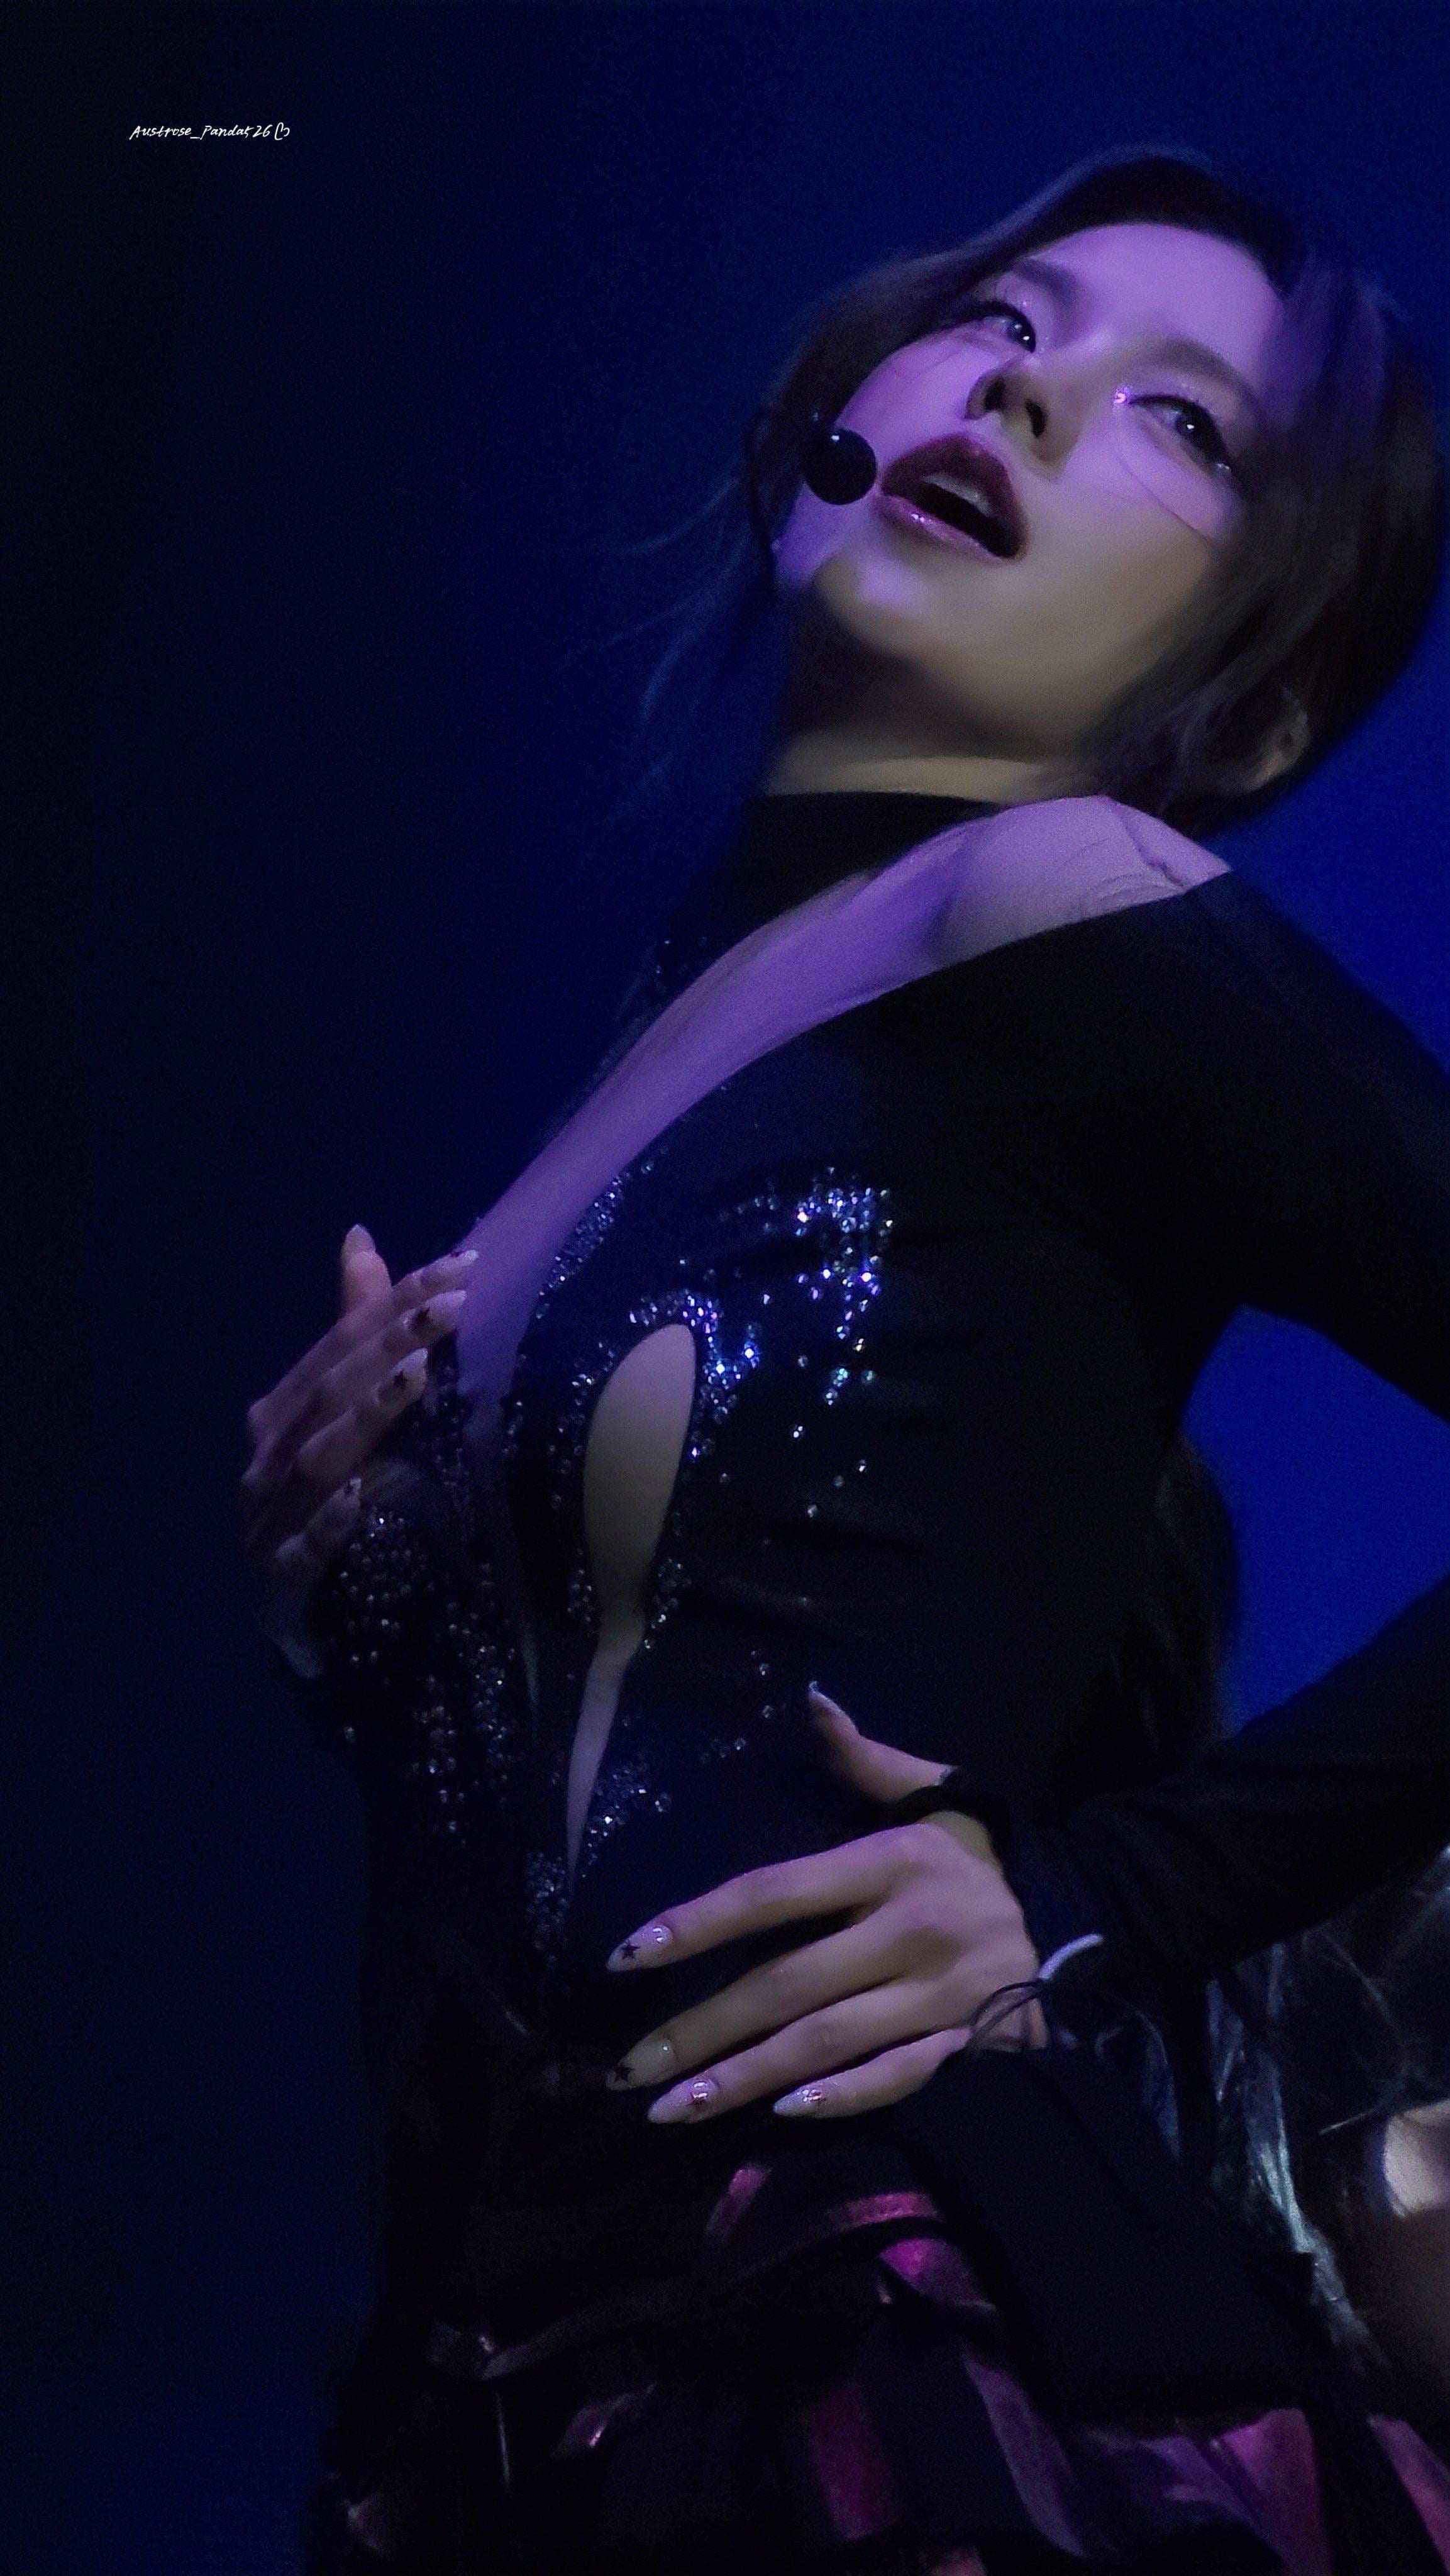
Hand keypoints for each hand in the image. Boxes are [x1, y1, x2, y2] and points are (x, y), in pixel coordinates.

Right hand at [240, 1222, 476, 1655]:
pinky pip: (304, 1552)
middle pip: (331, 1391)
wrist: (294, 1617)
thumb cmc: (320, 1496)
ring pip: (318, 1460)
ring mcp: (269, 1519)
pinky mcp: (281, 1583)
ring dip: (364, 1416)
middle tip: (452, 1306)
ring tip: (415, 1376)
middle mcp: (270, 1456)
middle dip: (390, 1344)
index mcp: (283, 1410)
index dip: (398, 1301)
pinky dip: (330, 1525)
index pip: (342, 1342)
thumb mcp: (340, 1410)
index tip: (466, 1267)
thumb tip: (359, 1237)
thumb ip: (354, 1329)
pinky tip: (363, 1499)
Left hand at [605, 1690, 1044, 2124]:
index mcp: (891, 1863)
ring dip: (747, 2080)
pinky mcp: (970, 2043)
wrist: (1078, 1914)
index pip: (775, 1893)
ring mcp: (942, 1994)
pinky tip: (785, 2115)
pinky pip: (898, 2078)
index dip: (699, 1922)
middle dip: (703, 2029)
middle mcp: (912, 1929)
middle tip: (630, 2070)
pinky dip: (845, 2098)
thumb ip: (865, 1759)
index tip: (629, 1954)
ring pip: (828, 2042)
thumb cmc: (972, 1859)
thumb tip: (812, 1701)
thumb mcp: (931, 1793)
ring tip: (674, 2109)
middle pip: (788, 1984)